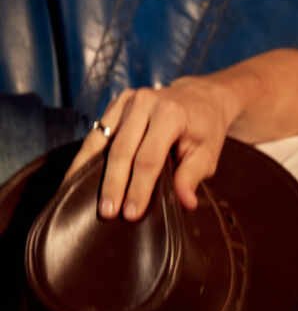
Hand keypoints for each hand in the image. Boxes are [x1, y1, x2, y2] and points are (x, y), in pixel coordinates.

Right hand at [64, 78, 233, 219]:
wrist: (198, 97)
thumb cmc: (205, 130)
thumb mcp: (207, 154)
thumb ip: (192, 176)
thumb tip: (186, 203)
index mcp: (170, 115)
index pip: (149, 159)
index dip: (139, 188)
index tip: (131, 214)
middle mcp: (144, 103)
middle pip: (121, 150)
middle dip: (113, 184)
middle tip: (106, 212)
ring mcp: (127, 101)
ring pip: (102, 140)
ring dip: (88, 169)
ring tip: (77, 195)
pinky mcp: (116, 102)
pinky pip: (97, 132)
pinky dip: (86, 155)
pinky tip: (76, 175)